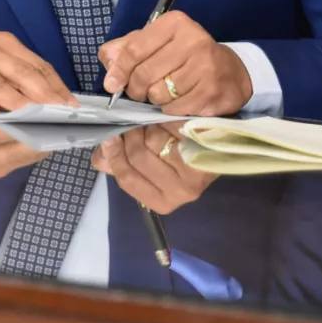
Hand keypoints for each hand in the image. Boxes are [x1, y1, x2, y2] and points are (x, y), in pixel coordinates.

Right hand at [0, 14, 77, 112]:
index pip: (38, 66)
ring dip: (14, 99)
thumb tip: (56, 94)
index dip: (57, 87)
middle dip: (43, 96)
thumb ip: (23, 70)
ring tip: (34, 116)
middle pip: (21, 73)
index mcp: (4, 44)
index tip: (74, 106)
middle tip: (61, 116)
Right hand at [92, 123, 217, 213]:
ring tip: (152, 122)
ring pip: (152, 140)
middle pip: (137, 156)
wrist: (220, 149)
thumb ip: (121, 164)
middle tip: (132, 124)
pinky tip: (167, 119)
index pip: (127, 178)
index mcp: (161, 203)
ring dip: (147, 125)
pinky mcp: (204, 152)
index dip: (115, 155)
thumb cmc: (179, 159)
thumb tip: (100, 158)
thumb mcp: (150, 167)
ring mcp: (193, 175)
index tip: (110, 137)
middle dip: (130, 136)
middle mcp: (178, 194)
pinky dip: (164, 120)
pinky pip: (171, 129)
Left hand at [99, 11, 252, 116]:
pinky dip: (171, 109)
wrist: (229, 72)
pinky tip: (180, 100)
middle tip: (141, 92)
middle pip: (144, 74)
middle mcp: (192, 40)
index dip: (119, 70)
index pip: (135, 49)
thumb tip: (109, 62)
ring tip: (165, 93)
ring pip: (158, 93)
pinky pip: (174, 108)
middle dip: (136, 89)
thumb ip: (127, 49)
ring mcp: (204, 66)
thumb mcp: (155, 44)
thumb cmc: (185, 57)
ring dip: (155, 99)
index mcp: (174, 24)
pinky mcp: (211, 90)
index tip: (111, 85)